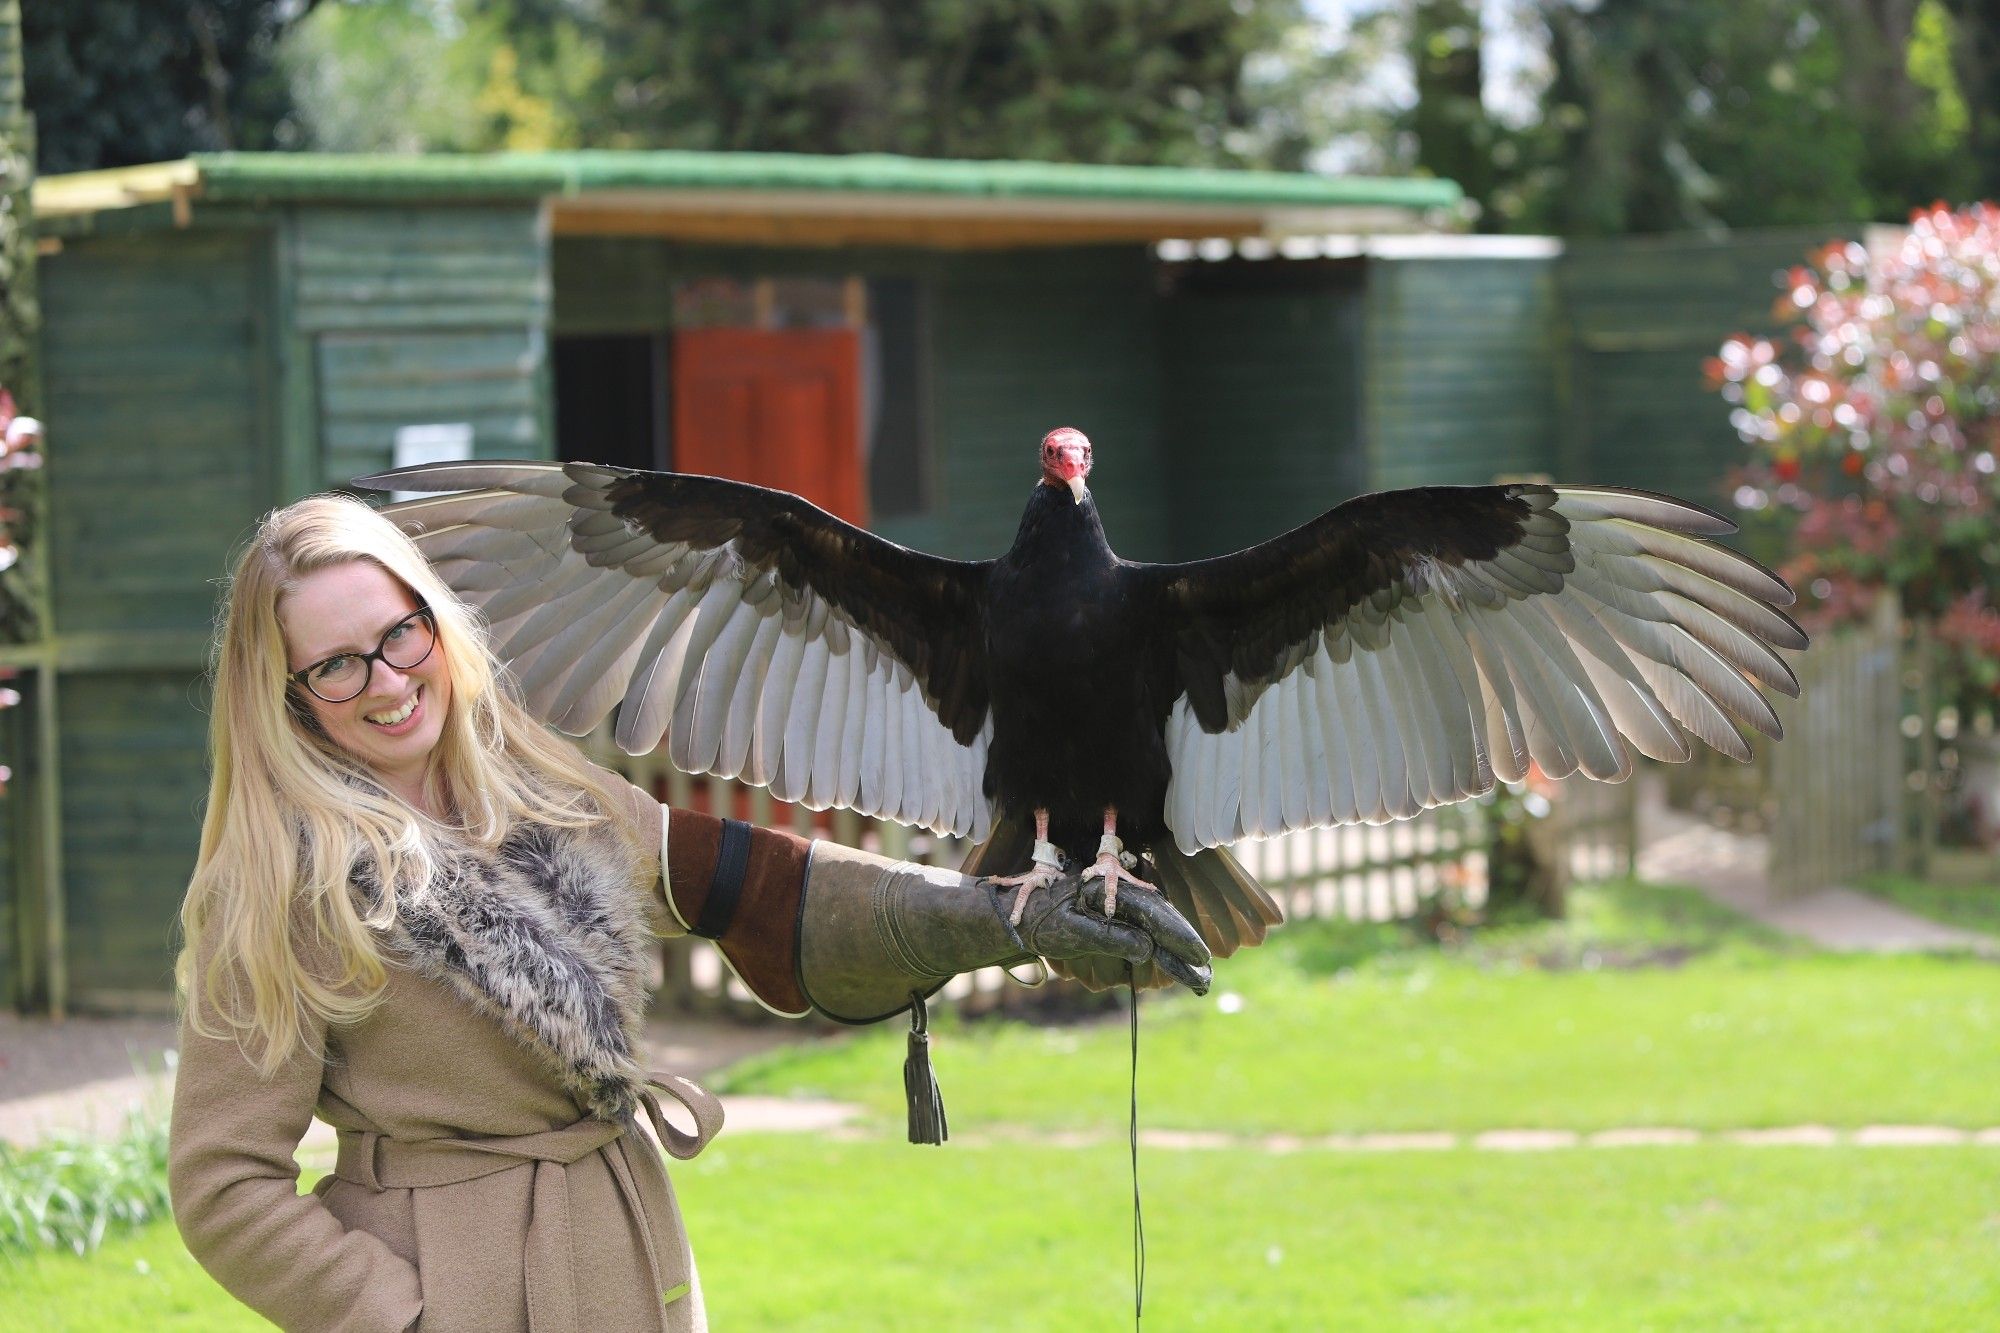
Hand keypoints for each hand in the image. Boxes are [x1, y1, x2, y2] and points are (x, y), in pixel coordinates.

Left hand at [993, 874, 1213, 993]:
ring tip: (1196, 974)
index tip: (1199, 956)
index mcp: (1109, 891)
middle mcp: (1118, 893)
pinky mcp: (1114, 915)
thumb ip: (1109, 938)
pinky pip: (1144, 928)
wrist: (1015, 916)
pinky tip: (1172, 961)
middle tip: (1205, 973)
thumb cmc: (1038, 922)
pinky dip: (1160, 946)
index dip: (1179, 935)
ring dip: (1176, 947)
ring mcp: (1118, 903)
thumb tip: (1146, 948)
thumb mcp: (1070, 932)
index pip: (1153, 913)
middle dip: (1185, 944)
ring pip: (1156, 923)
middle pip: (1161, 917)